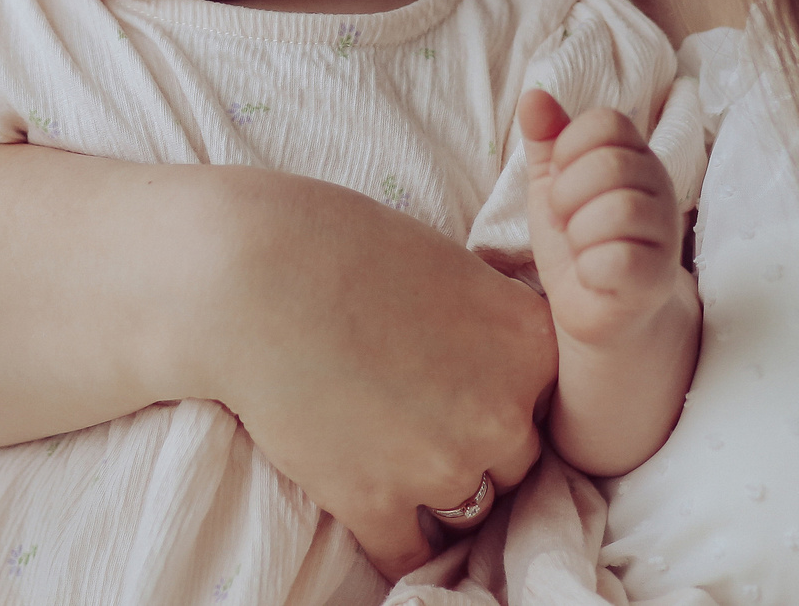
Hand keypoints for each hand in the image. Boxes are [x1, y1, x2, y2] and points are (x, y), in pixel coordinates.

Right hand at [191, 168, 554, 578]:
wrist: (251, 275)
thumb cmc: (341, 244)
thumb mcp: (447, 263)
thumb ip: (488, 319)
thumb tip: (496, 349)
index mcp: (529, 343)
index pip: (547, 396)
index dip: (507, 391)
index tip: (471, 382)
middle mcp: (502, 412)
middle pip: (517, 459)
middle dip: (479, 443)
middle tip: (428, 416)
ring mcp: (442, 465)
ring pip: (470, 510)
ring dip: (440, 491)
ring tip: (398, 457)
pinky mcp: (377, 504)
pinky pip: (409, 555)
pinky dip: (397, 543)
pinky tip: (378, 517)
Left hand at [519, 89, 683, 347]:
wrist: (597, 311)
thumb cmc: (579, 241)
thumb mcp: (554, 183)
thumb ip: (547, 140)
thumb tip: (534, 95)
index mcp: (635, 158)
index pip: (607, 121)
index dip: (569, 147)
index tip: (560, 180)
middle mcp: (659, 190)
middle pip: (610, 163)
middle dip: (567, 195)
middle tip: (566, 220)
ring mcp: (664, 235)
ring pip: (617, 211)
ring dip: (578, 234)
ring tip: (580, 248)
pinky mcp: (656, 280)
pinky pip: (618, 259)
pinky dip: (589, 269)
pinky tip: (591, 275)